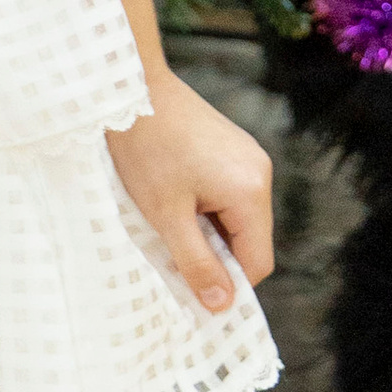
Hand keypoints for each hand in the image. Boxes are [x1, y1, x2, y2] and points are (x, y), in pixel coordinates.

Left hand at [109, 69, 276, 317]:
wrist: (131, 85)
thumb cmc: (146, 148)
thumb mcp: (166, 215)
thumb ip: (197, 263)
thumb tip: (223, 306)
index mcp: (251, 191)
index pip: (257, 263)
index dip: (227, 283)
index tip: (192, 287)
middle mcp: (260, 172)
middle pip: (248, 239)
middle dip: (214, 253)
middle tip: (172, 251)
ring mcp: (247, 155)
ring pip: (236, 216)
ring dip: (206, 228)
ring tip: (168, 217)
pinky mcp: (231, 145)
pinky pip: (228, 191)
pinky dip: (205, 204)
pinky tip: (173, 193)